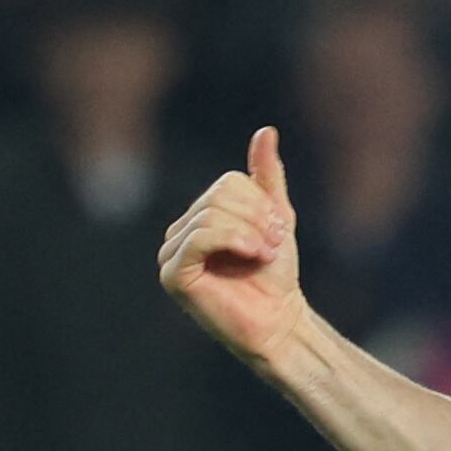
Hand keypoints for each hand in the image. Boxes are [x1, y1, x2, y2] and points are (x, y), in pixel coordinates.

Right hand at [158, 125, 308, 369]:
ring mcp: (171, 254)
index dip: (259, 203)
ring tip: (263, 255)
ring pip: (211, 214)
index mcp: (199, 217)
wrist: (279, 320)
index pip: (226, 183)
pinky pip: (199, 237)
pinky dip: (232, 240)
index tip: (276, 232)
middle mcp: (179, 232)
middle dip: (256, 218)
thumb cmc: (276, 275)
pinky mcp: (173, 275)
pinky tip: (252, 254)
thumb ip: (266, 176)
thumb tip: (265, 131)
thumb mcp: (275, 217)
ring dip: (250, 233)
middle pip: (218, 196)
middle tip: (271, 246)